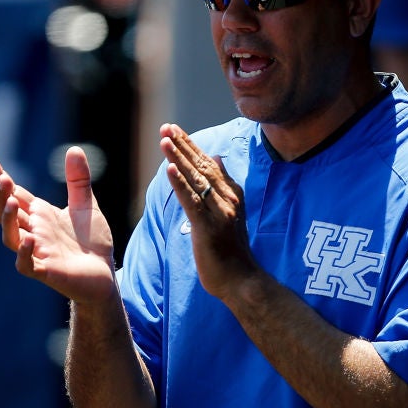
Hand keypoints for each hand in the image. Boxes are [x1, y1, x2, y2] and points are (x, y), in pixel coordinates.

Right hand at [0, 147, 116, 302]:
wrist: (105, 274)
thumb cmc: (91, 242)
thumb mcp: (87, 206)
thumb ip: (78, 181)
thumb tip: (74, 149)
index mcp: (39, 216)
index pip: (14, 194)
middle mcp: (33, 232)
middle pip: (7, 213)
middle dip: (2, 196)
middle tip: (4, 180)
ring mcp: (37, 252)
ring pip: (10, 237)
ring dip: (8, 221)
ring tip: (12, 202)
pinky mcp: (47, 271)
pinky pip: (27, 264)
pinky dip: (24, 253)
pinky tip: (29, 240)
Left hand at [159, 123, 258, 298]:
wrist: (242, 280)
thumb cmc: (233, 250)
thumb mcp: (230, 212)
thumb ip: (222, 185)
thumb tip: (215, 158)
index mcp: (232, 194)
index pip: (208, 164)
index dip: (190, 146)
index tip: (174, 130)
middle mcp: (228, 199)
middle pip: (202, 166)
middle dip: (183, 145)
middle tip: (166, 127)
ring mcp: (219, 212)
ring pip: (196, 180)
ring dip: (179, 158)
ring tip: (164, 140)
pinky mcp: (208, 227)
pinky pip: (192, 202)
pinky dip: (180, 184)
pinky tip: (169, 170)